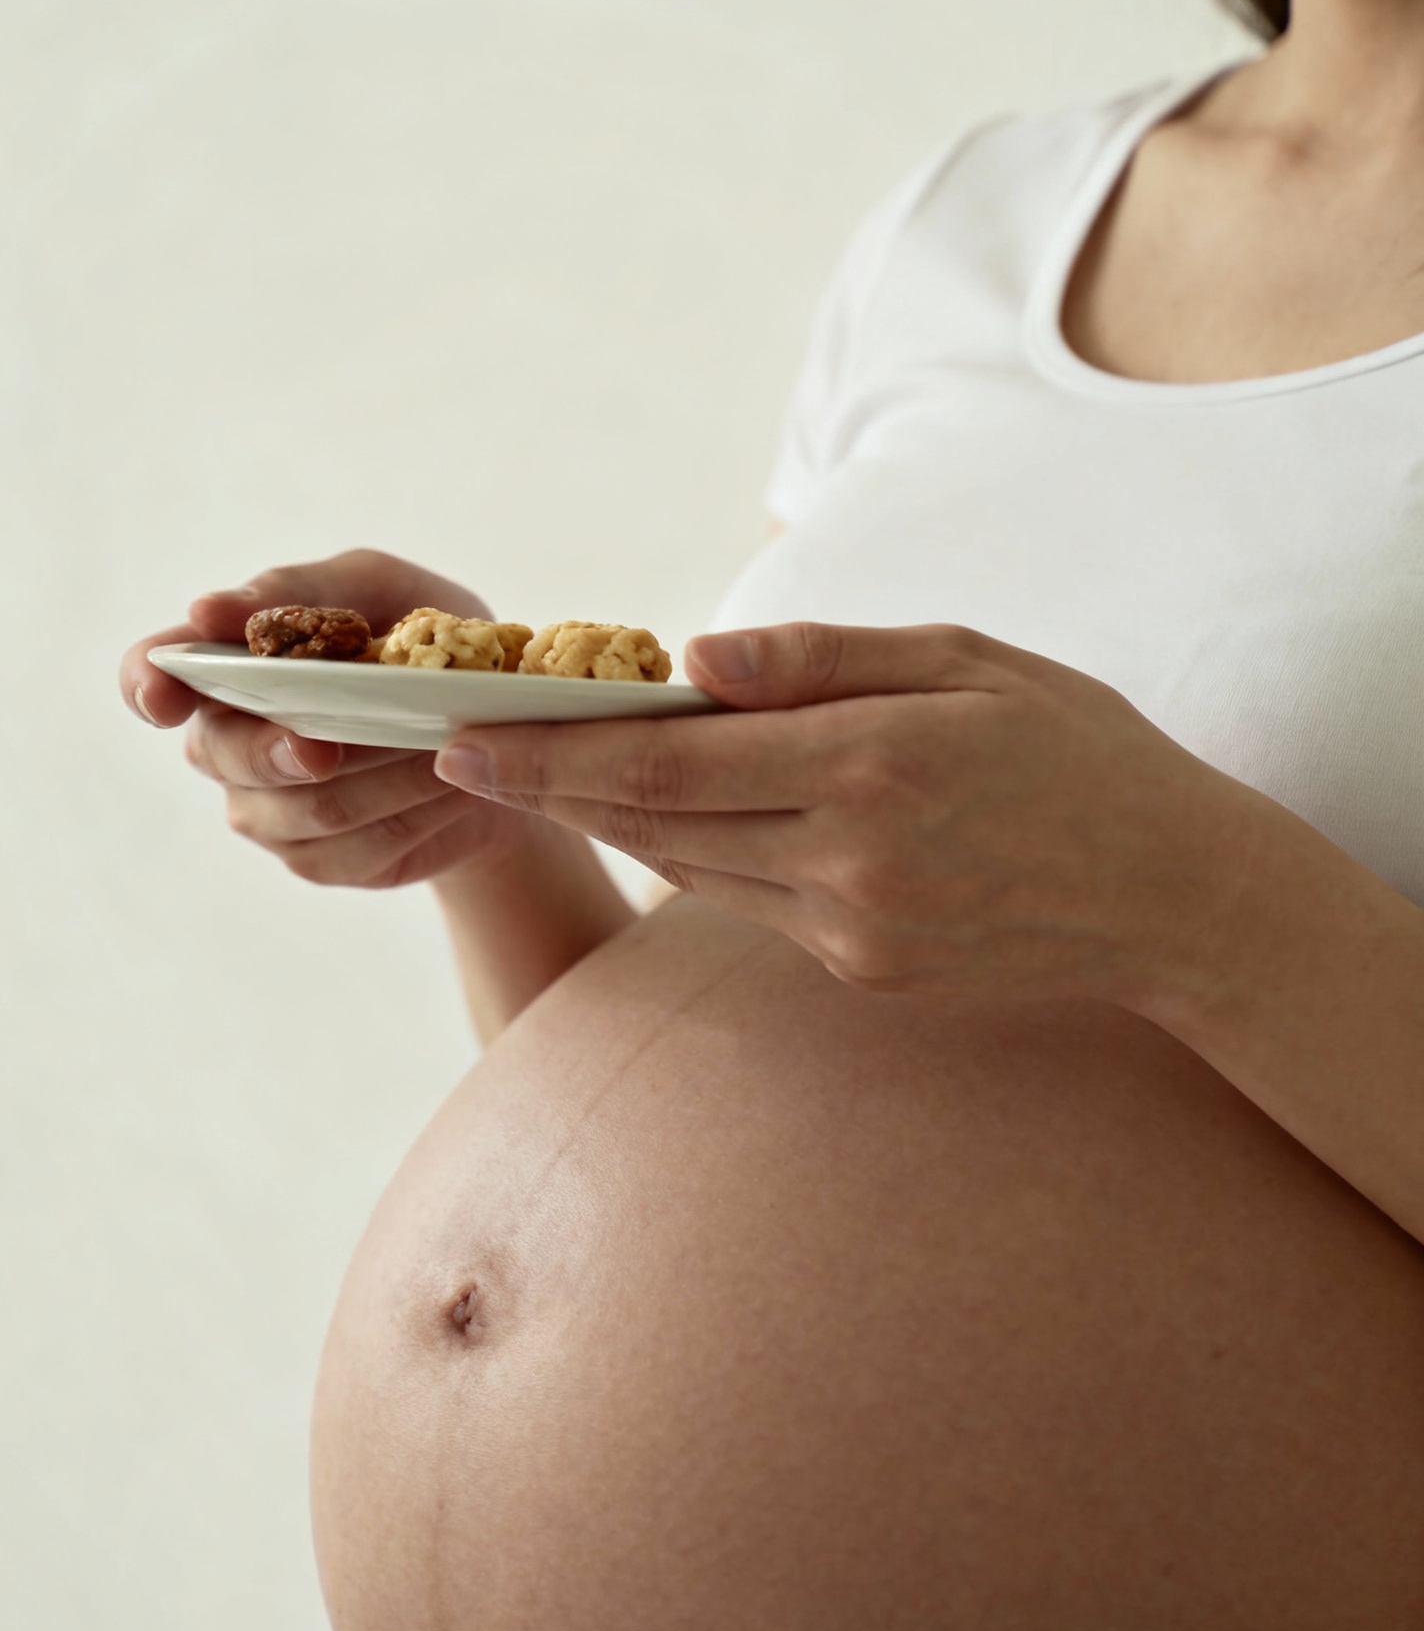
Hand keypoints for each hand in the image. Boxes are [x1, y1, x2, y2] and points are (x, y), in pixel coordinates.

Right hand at [120, 548, 531, 890]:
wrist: (498, 728)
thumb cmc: (414, 639)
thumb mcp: (371, 587)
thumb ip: (294, 592)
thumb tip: (208, 610)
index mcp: (225, 669)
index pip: (150, 676)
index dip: (148, 686)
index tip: (164, 697)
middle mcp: (229, 746)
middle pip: (229, 756)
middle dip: (281, 748)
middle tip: (323, 745)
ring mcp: (269, 813)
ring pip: (310, 806)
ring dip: (384, 772)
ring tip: (442, 742)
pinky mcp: (322, 861)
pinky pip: (363, 845)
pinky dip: (417, 811)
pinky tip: (453, 784)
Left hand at [434, 620, 1255, 1004]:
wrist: (1173, 896)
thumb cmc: (1078, 750)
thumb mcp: (969, 660)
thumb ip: (823, 658)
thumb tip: (692, 658)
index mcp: (873, 766)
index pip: (669, 764)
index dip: (552, 752)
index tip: (461, 732)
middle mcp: (850, 863)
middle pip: (657, 825)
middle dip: (551, 784)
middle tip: (457, 744)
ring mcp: (854, 933)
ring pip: (693, 871)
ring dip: (612, 822)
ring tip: (536, 769)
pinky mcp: (864, 973)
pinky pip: (751, 904)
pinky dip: (697, 855)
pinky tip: (665, 815)